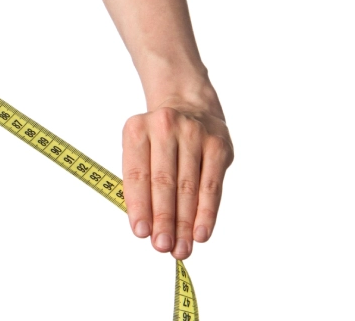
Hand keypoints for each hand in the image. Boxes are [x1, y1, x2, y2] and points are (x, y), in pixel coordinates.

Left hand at [122, 89, 232, 259]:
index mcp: (137, 129)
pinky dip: (206, 213)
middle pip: (164, 182)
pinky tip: (201, 233)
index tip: (141, 233)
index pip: (136, 174)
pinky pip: (212, 186)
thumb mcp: (140, 151)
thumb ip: (141, 185)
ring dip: (184, 223)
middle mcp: (165, 127)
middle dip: (163, 219)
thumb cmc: (160, 141)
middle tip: (162, 246)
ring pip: (189, 187)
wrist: (189, 106)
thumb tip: (149, 229)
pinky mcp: (218, 145)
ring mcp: (195, 134)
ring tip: (181, 248)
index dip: (139, 206)